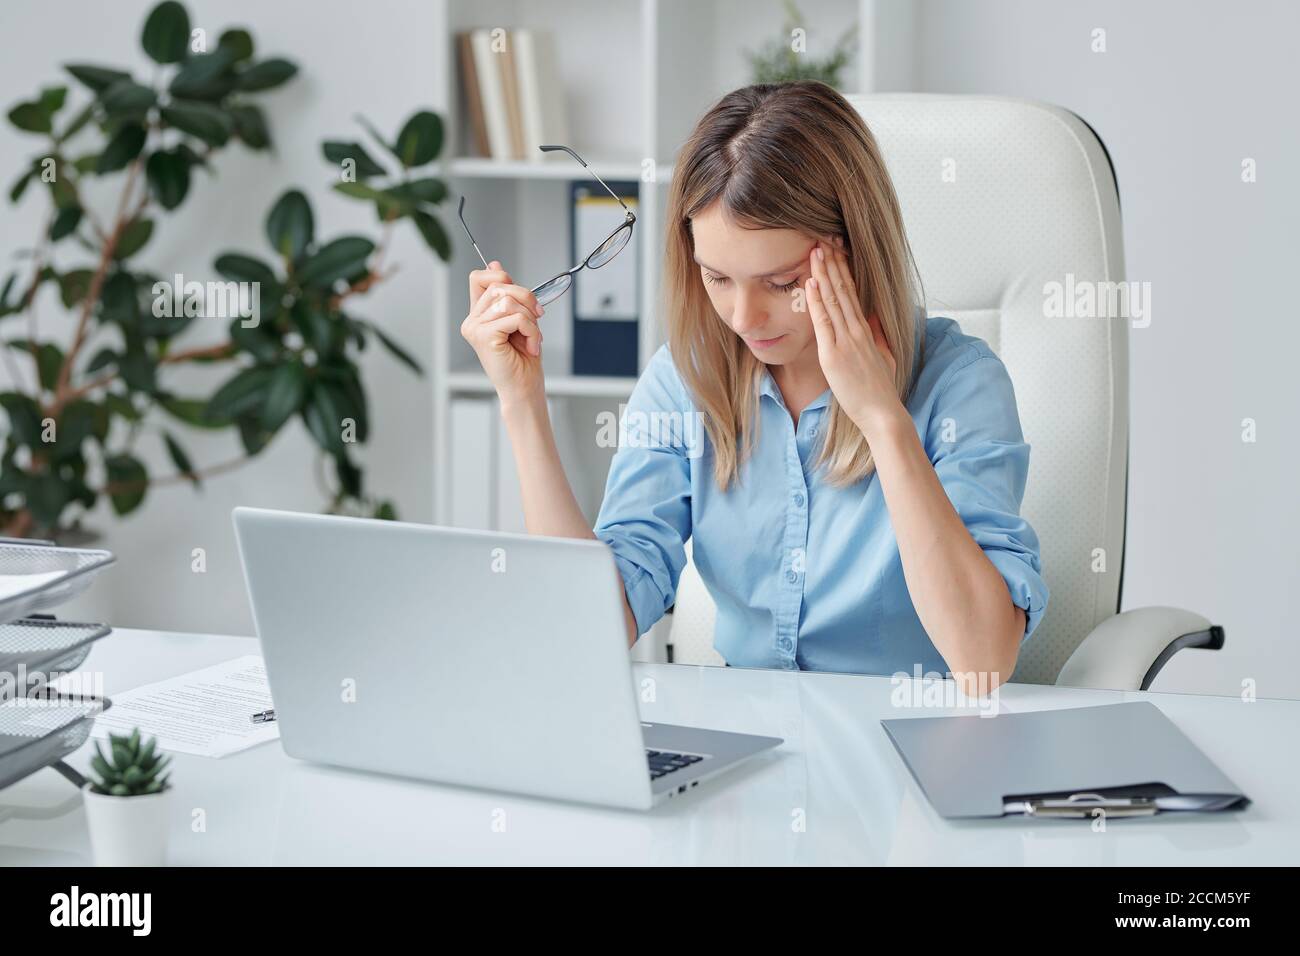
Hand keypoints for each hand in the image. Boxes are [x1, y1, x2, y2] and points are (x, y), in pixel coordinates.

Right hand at [461, 260, 545, 405]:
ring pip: (509, 301)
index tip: (523, 298)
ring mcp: (475, 328)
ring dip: (531, 318)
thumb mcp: (519, 319)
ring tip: (533, 337)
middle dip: (527, 299)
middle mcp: (472, 320)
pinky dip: (531, 330)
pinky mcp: (484, 336)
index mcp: (478, 314)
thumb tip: (495, 264)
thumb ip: (507, 294)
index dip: (501, 276)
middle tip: (536, 320)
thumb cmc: (522, 359)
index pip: (479, 277)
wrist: (524, 388)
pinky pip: (515, 317)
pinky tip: (531, 345)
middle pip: (500, 285)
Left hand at [805, 240, 901, 434]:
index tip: (837, 251)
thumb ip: (877, 334)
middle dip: (833, 264)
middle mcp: (856, 331)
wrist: (882, 413)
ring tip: (816, 251)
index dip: (844, 271)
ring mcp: (845, 341)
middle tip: (824, 240)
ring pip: (833, 300)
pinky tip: (811, 284)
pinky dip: (817, 302)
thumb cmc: (881, 389)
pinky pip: (823, 323)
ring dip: (823, 274)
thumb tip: (873, 315)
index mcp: (866, 330)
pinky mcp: (833, 355)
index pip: (853, 293)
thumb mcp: (884, 355)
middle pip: (843, 290)